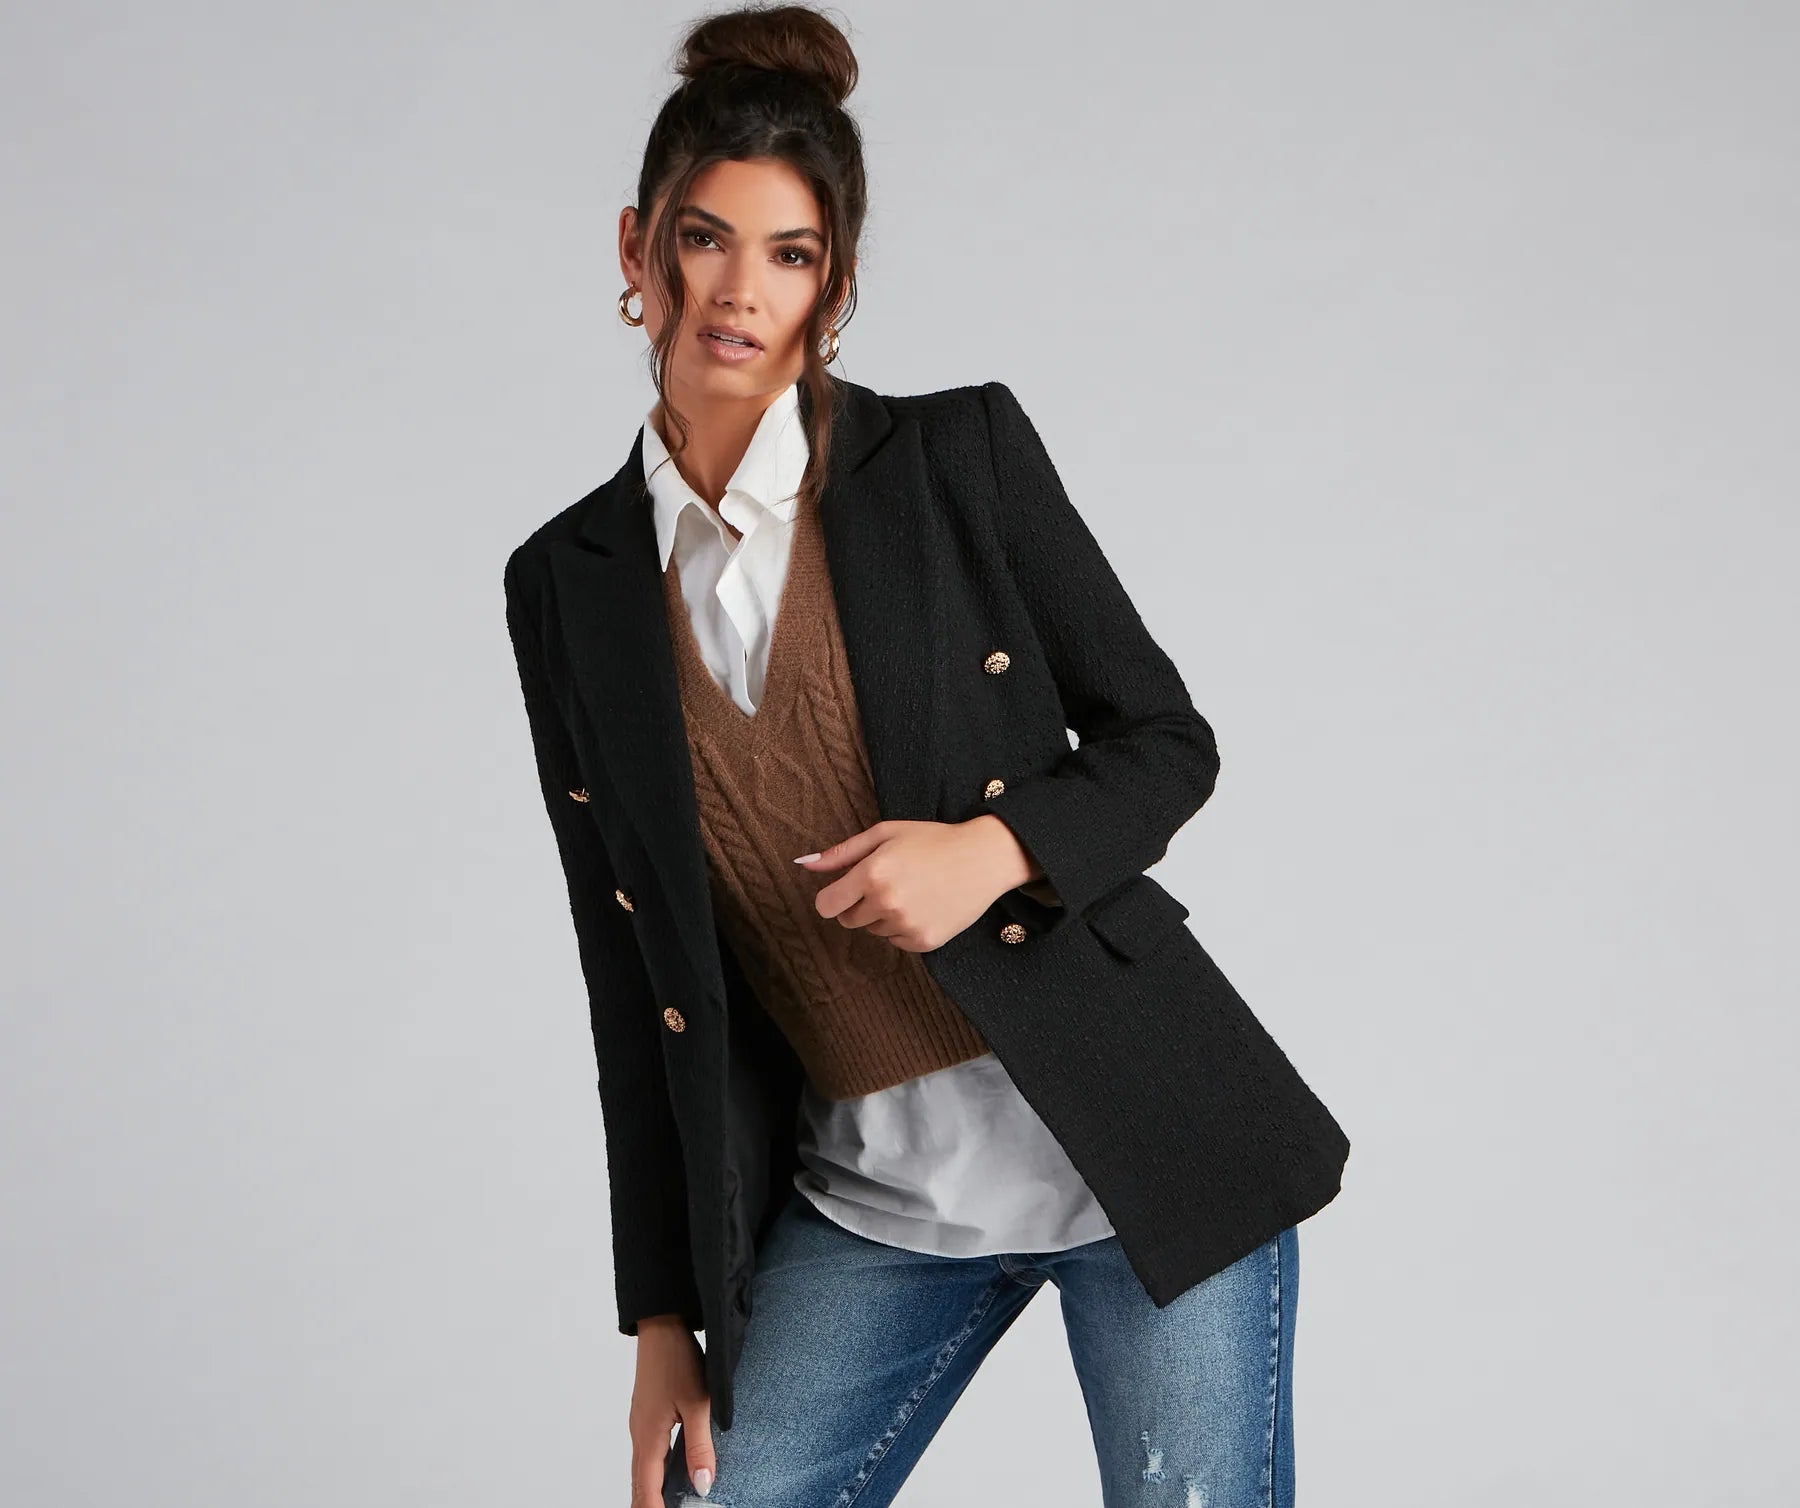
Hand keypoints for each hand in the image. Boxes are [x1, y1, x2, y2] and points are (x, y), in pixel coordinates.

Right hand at [629, 1317, 714, 1504]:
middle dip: (649, 1506)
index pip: (647, 1490)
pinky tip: (667, 1477)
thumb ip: (700, 1446)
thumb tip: (702, 1485)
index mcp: (648, 1438)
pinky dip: (654, 1474)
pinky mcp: (646, 1417)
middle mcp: (639, 1435)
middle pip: (639, 1484)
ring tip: (665, 1506)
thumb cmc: (678, 1361)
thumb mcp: (697, 1404)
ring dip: (651, 1492)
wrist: (661, 1327)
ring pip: (642, 1470)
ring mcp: (640, 1426)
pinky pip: (647, 1455)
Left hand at [794, 815, 1048, 951]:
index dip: (833, 897)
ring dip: (884, 915)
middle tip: (888, 883)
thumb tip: (805, 863)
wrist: (983, 858)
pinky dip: (905, 927)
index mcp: (872, 874)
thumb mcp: (885, 834)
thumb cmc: (933, 840)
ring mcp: (906, 925)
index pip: (827, 905)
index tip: (846, 890)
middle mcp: (886, 903)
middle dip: (859, 904)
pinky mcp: (924, 941)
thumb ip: (842, 852)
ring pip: (874, 930)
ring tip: (913, 890)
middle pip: (848, 920)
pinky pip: (897, 941)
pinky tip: (925, 904)